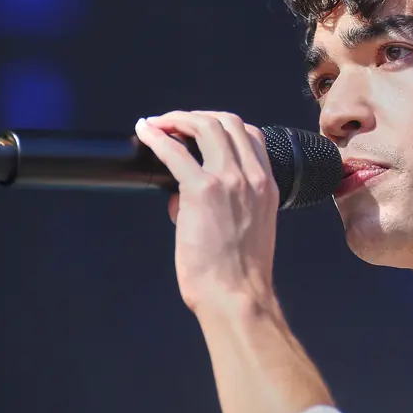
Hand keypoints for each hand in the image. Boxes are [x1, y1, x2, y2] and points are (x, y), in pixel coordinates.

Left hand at [134, 111, 279, 313]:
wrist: (237, 295)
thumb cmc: (239, 274)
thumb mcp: (250, 228)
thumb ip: (226, 206)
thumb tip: (182, 199)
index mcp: (267, 186)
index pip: (251, 134)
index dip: (223, 124)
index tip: (201, 129)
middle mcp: (252, 177)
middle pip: (227, 121)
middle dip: (197, 116)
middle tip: (175, 123)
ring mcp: (229, 180)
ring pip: (205, 126)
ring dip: (178, 119)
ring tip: (159, 124)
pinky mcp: (201, 190)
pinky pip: (175, 152)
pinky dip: (157, 137)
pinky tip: (146, 133)